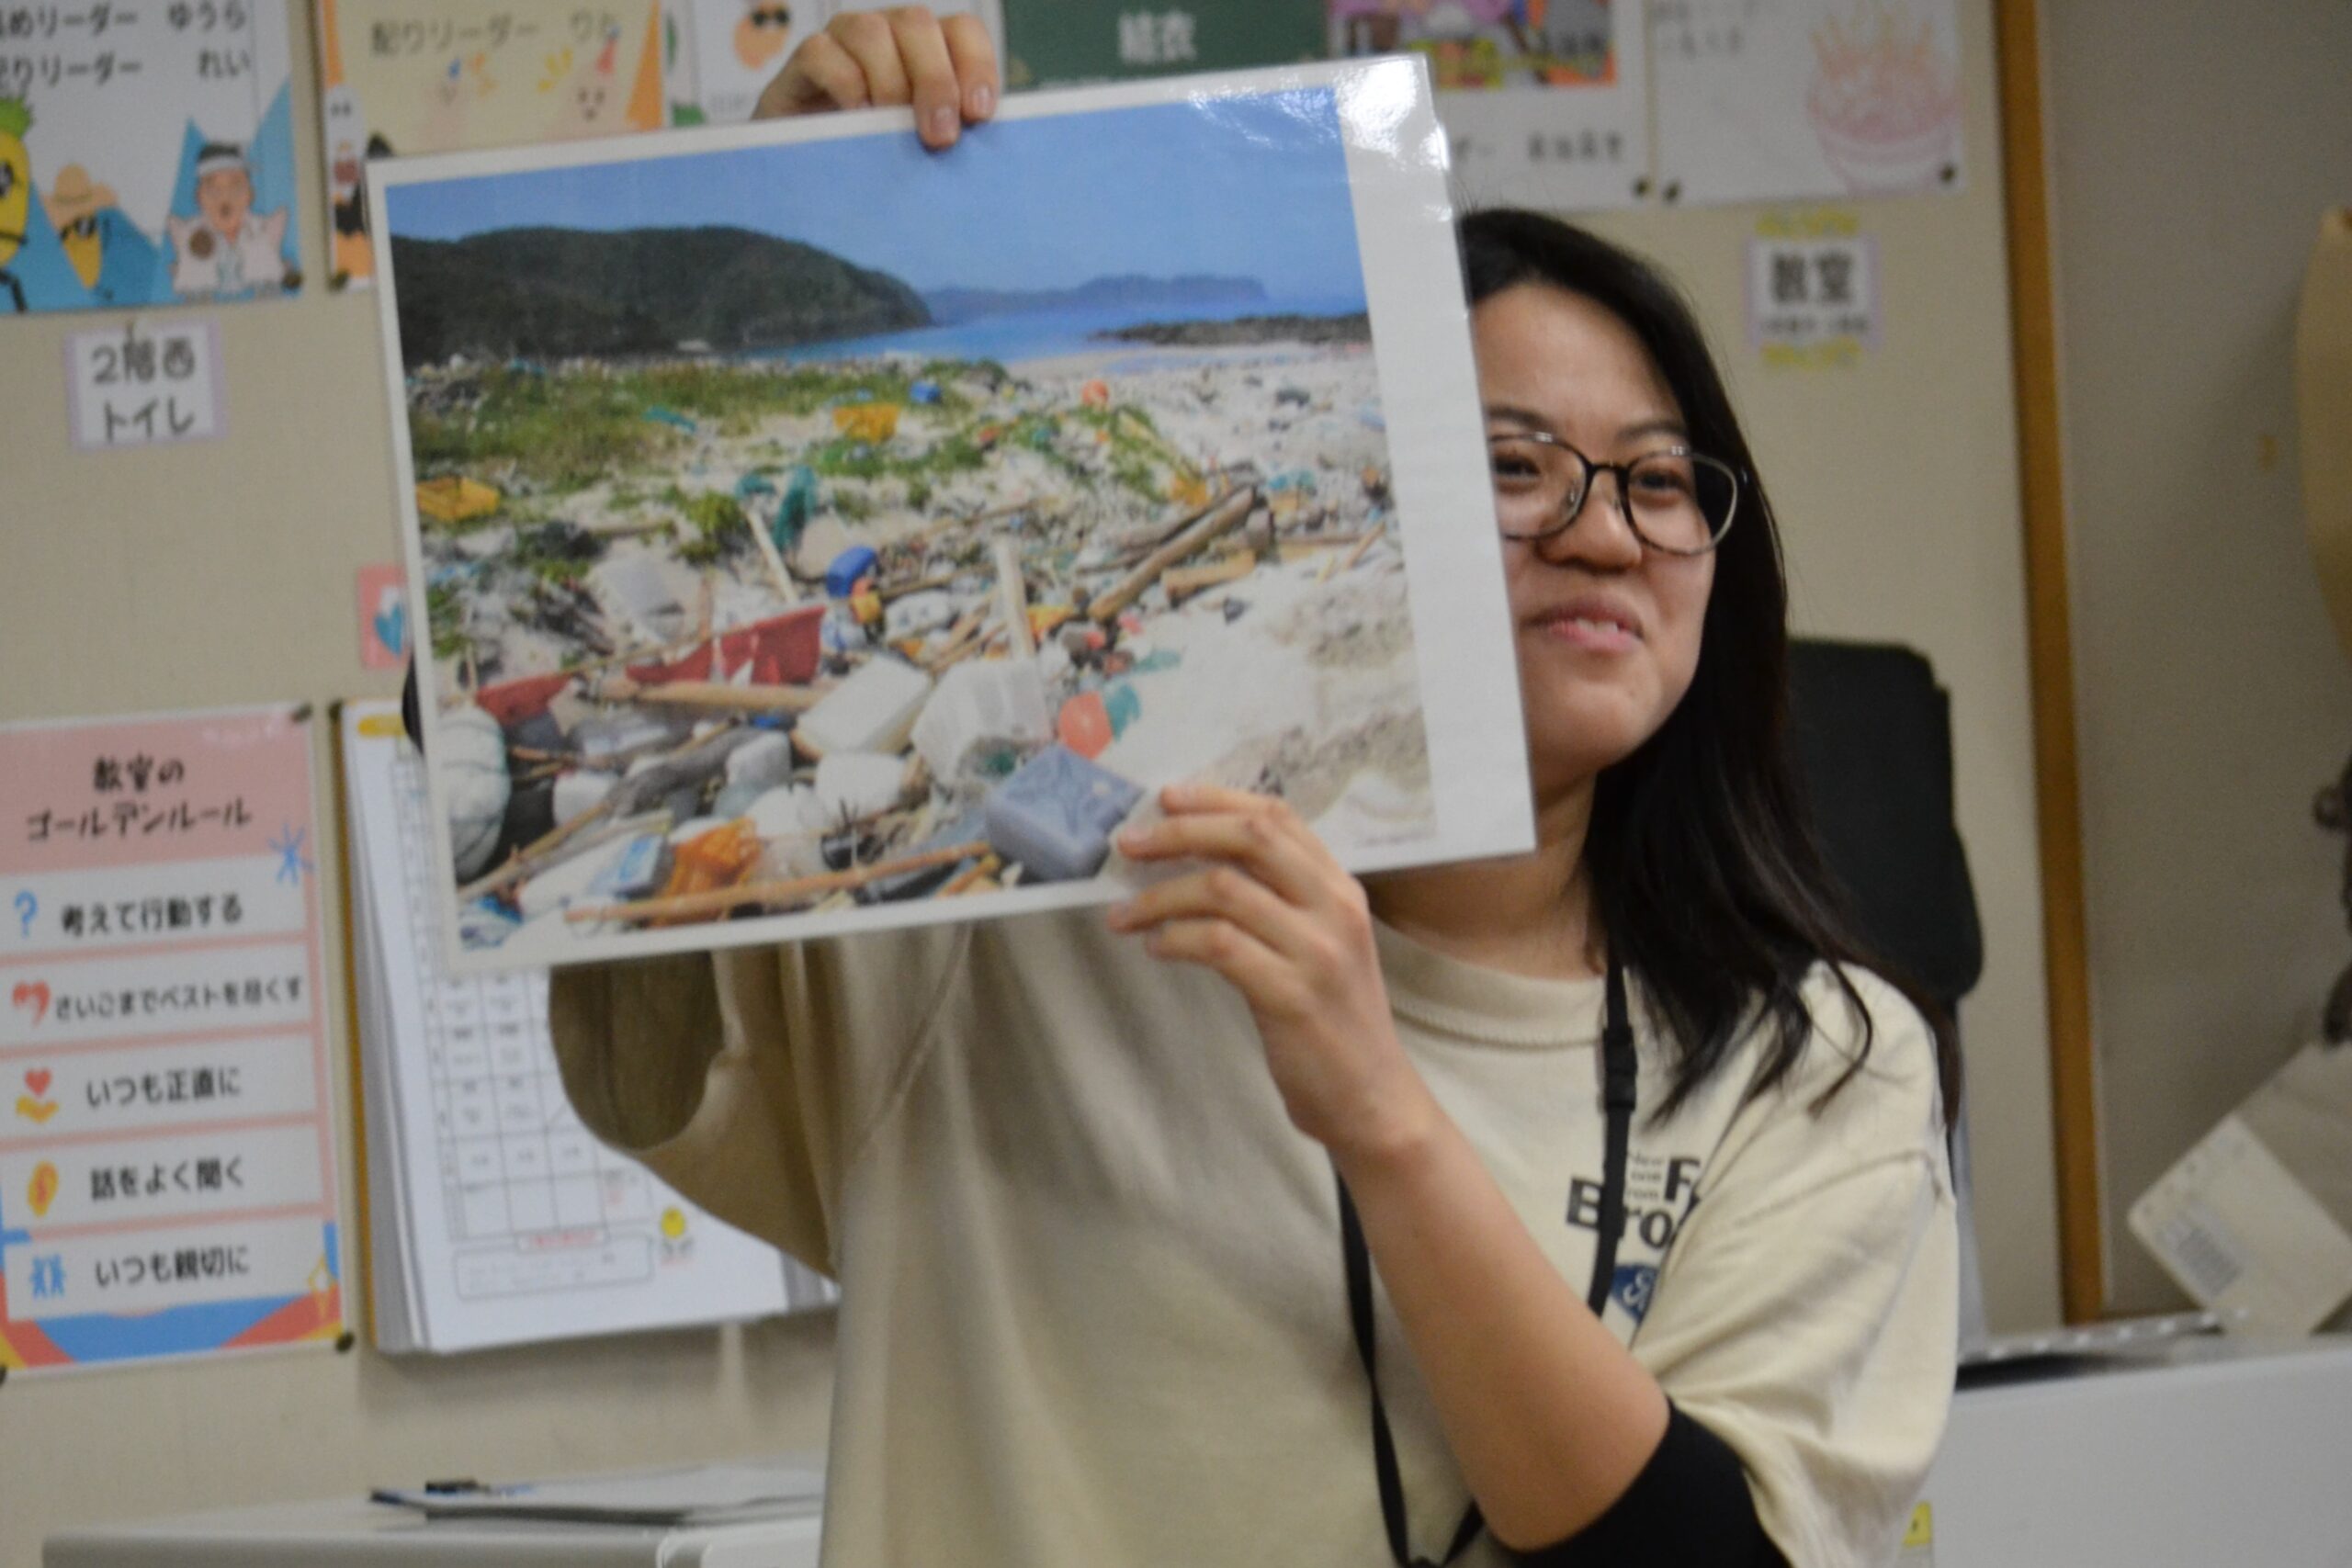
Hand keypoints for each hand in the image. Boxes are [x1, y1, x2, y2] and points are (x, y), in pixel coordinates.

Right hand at [753, 6, 998, 148]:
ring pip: (871, 32)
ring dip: (890, 82)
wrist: (812, 171)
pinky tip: (856, 120)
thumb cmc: (878, 157)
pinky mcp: (805, 58)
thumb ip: (947, 132)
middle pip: (918, 24)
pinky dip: (845, 85)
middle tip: (940, 136)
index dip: (976, 65)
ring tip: (892, 130)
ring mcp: (844, 39)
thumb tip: (977, 145)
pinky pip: (822, 52)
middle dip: (935, 80)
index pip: (962, 31)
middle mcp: (889, 32)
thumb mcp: (921, 144)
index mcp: (929, 48)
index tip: (979, 114)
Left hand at [1107, 784, 1438, 1164]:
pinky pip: (1219, 945)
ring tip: (1124, 914)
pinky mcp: (1293, 995)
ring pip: (1223, 890)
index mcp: (1340, 889)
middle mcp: (1335, 909)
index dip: (1217, 799)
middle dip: (1181, 832)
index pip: (1278, 818)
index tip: (1167, 798)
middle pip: (1249, 838)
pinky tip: (1156, 947)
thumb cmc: (1333, 1023)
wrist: (1372, 1099)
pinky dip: (1176, 938)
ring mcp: (1317, 951)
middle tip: (1130, 844)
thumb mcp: (1321, 946)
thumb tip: (1197, 864)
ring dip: (1159, 896)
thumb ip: (1279, 902)